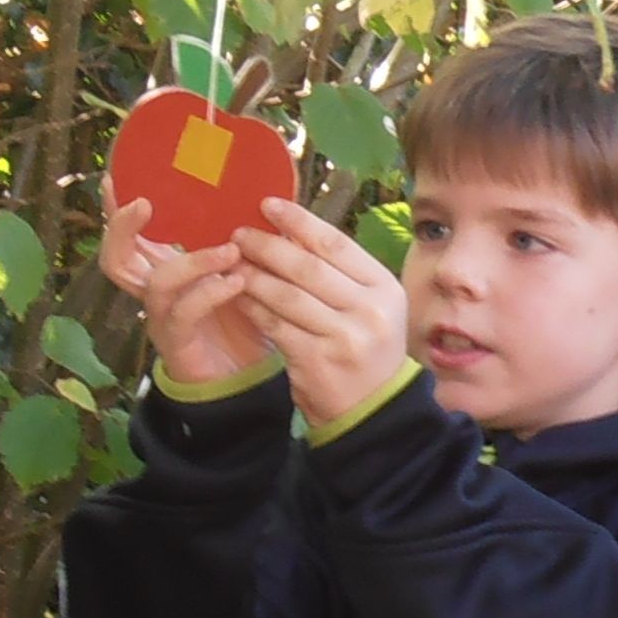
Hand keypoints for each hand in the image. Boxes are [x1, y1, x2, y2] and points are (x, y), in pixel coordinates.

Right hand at [99, 189, 264, 385]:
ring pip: (156, 283)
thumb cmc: (243, 316)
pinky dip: (210, 293)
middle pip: (116, 258)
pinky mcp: (179, 343)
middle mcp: (154, 291)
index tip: (115, 177)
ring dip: (192, 261)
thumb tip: (264, 197)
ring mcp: (162, 318)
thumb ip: (241, 238)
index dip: (116, 208)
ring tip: (230, 249)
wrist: (247, 377)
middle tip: (143, 203)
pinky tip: (237, 282)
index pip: (130, 234)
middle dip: (121, 228)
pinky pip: (184, 313)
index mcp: (163, 267)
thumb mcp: (242, 268)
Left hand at [227, 198, 410, 427]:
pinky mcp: (317, 360)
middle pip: (308, 267)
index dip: (299, 221)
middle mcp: (369, 310)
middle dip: (268, 246)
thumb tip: (290, 231)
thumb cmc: (366, 350)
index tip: (268, 205)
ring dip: (254, 276)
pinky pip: (276, 326)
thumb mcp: (367, 306)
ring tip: (232, 263)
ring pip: (287, 295)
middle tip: (239, 233)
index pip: (336, 244)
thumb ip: (338, 273)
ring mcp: (344, 336)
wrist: (373, 412)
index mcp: (384, 287)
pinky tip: (238, 298)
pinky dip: (254, 309)